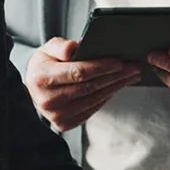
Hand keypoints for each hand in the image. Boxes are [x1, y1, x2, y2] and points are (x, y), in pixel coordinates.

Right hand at [25, 37, 141, 131]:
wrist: (35, 87)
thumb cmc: (45, 64)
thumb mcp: (48, 48)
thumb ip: (60, 46)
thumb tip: (73, 48)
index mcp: (42, 78)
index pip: (78, 72)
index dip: (101, 67)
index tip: (120, 61)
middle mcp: (47, 100)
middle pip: (90, 87)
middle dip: (115, 76)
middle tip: (134, 67)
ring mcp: (56, 116)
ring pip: (94, 99)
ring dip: (116, 86)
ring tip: (131, 75)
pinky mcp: (65, 124)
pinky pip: (93, 109)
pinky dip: (108, 96)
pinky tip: (118, 86)